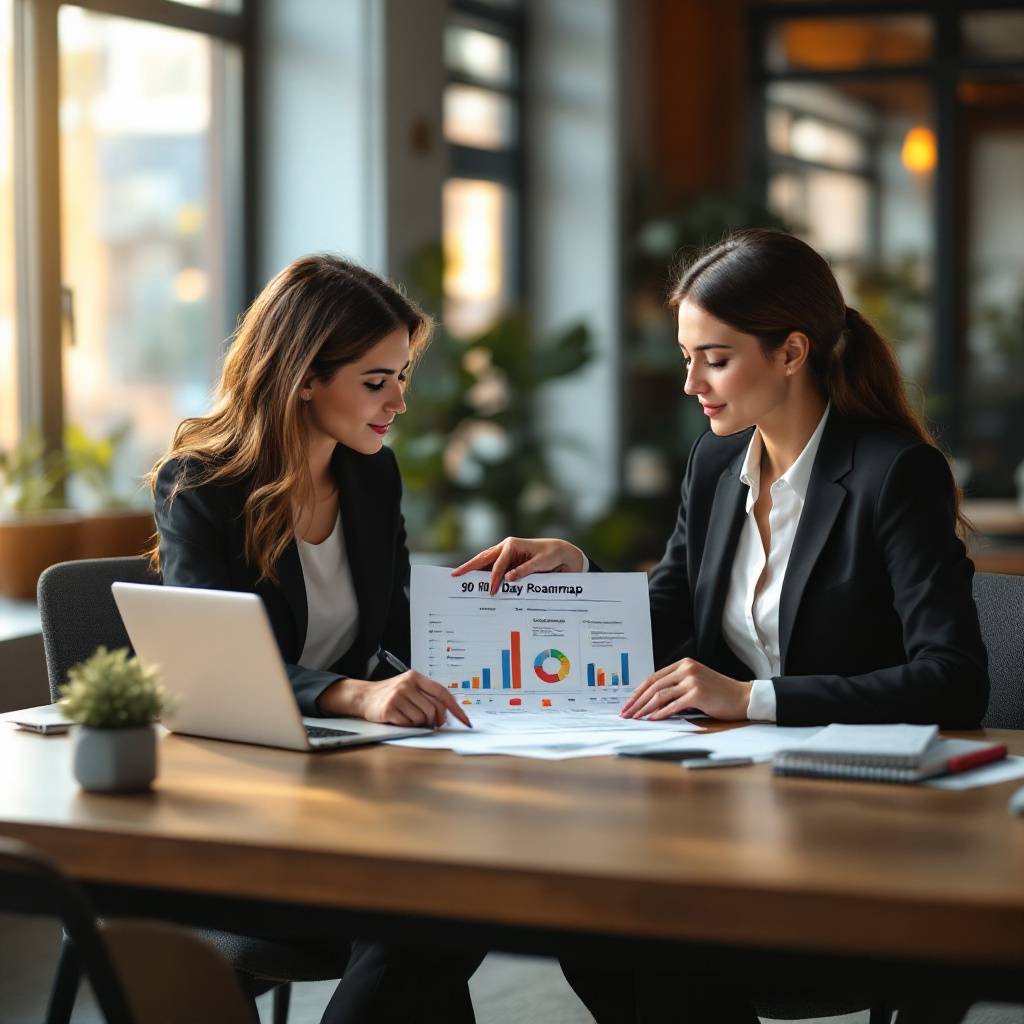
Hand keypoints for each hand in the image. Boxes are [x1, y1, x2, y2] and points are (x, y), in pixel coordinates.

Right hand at [322, 673, 471, 727]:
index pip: (442, 693)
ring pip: (423, 718)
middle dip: (435, 720)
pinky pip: (409, 723)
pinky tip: (400, 719)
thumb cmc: (390, 694)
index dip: (456, 708)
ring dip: (419, 723)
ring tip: (410, 718)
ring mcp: (398, 695)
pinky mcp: (390, 708)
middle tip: (431, 723)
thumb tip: (447, 713)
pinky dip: (408, 725)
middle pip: (434, 708)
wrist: (363, 696)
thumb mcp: (409, 687)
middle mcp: (407, 684)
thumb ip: (427, 695)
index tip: (465, 720)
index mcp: (416, 677)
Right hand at [452, 537, 586, 594]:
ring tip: (460, 578)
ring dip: (474, 571)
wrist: (561, 553)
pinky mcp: (507, 562)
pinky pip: (492, 568)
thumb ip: (524, 570)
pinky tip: (477, 583)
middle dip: (469, 567)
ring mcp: (505, 555)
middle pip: (483, 558)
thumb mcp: (541, 562)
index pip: (498, 562)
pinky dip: (484, 575)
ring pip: (485, 563)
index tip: (491, 590)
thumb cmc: (551, 555)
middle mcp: (506, 548)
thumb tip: (508, 579)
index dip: (493, 577)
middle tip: (455, 575)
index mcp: (512, 544)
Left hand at [619, 658, 751, 721]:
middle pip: (653, 685)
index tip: (628, 703)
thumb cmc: (719, 693)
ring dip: (645, 708)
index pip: (653, 677)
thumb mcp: (695, 682)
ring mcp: (691, 680)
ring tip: (636, 718)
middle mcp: (686, 669)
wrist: (742, 697)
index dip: (639, 691)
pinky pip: (673, 705)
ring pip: (660, 695)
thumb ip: (676, 685)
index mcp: (683, 663)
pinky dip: (660, 713)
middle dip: (637, 701)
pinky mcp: (697, 694)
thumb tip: (651, 702)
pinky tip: (652, 719)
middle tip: (626, 712)